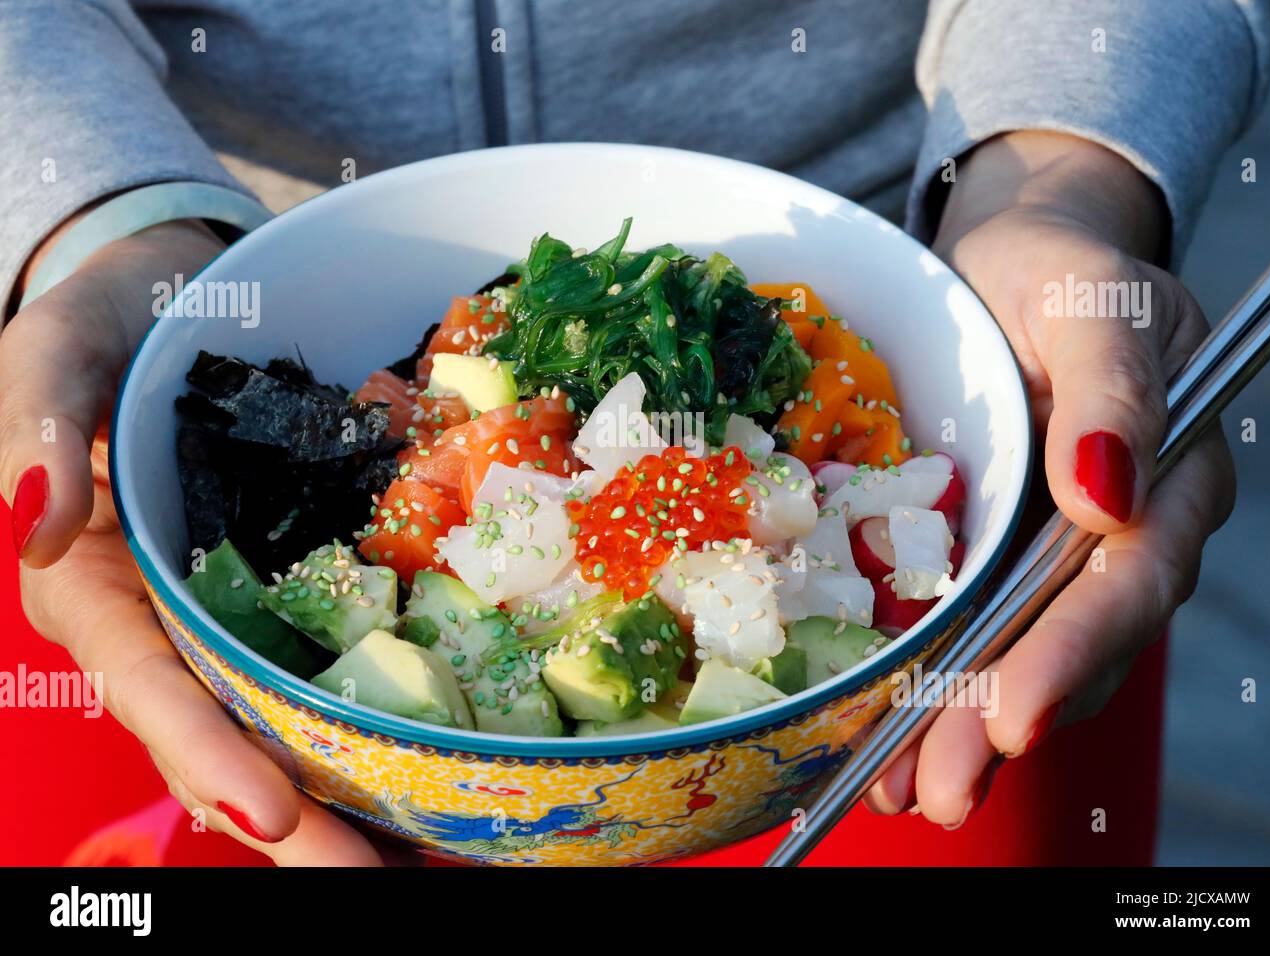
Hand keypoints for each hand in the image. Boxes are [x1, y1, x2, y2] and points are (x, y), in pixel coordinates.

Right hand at [2, 218, 386, 863]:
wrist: (180, 297)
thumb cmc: (105, 323)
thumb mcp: (55, 352)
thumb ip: (35, 423)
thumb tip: (34, 524)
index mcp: (92, 587)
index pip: (144, 683)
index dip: (201, 751)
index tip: (269, 814)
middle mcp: (162, 621)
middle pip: (221, 734)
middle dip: (291, 821)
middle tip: (374, 878)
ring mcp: (230, 611)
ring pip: (276, 719)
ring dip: (341, 792)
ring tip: (420, 852)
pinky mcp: (287, 587)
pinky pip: (323, 659)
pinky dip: (368, 713)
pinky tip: (432, 754)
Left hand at [863, 132, 1235, 823]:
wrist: (1006, 260)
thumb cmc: (1056, 267)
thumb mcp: (1088, 298)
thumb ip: (1112, 388)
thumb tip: (1109, 495)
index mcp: (1170, 472)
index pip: (1130, 580)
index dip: (1074, 652)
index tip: (1016, 715)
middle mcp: (1122, 527)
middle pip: (1073, 641)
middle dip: (1002, 719)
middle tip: (940, 788)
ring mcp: (1058, 547)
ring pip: (1023, 652)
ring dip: (963, 726)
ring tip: (902, 787)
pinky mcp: (1000, 551)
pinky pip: (977, 627)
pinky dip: (938, 683)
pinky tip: (890, 736)